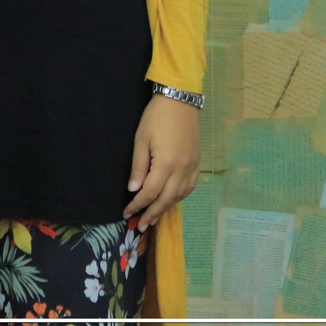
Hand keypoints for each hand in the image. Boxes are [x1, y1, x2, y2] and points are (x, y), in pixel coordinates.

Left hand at [123, 93, 200, 230]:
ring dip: (166, 208)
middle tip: (141, 226)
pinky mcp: (197, 162)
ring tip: (154, 217)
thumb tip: (134, 189)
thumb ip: (138, 167)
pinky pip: (190, 186)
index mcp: (166, 164)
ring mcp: (192, 166)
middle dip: (152, 214)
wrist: (180, 100)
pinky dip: (180, 197)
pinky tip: (171, 199)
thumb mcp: (141, 140)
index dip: (138, 205)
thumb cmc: (156, 117)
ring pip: (180, 195)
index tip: (127, 213)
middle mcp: (182, 169)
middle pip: (166, 199)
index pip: (150, 193)